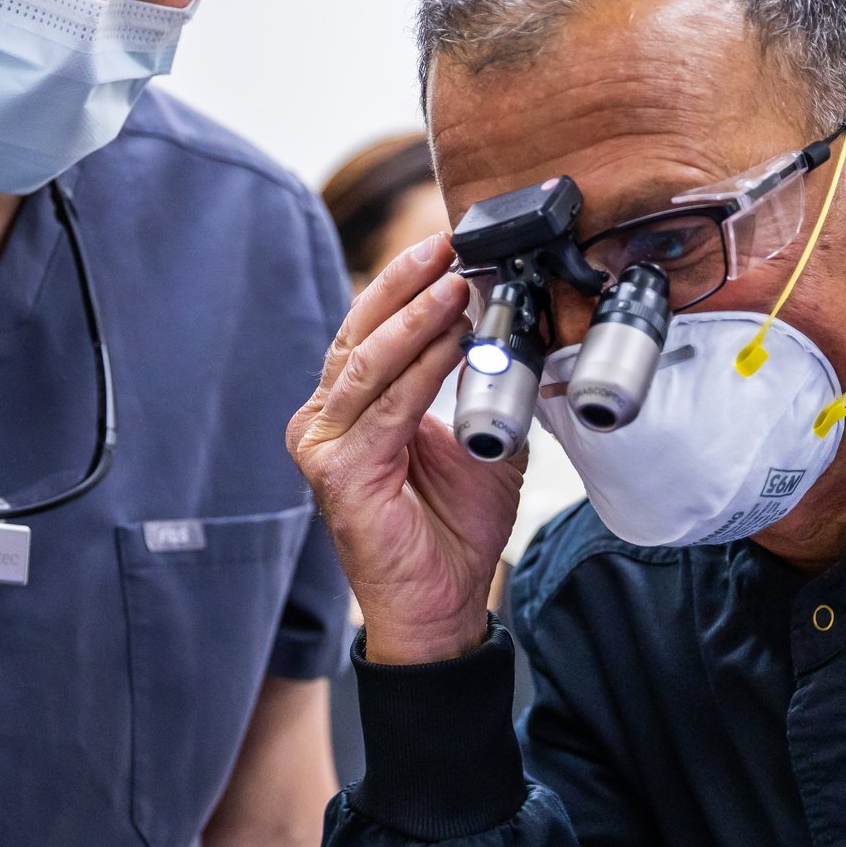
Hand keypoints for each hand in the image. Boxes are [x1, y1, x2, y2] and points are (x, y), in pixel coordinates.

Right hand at [286, 233, 521, 663]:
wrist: (441, 603)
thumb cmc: (452, 526)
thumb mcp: (479, 437)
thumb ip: (486, 385)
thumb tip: (520, 326)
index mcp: (351, 406)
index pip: (371, 328)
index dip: (406, 284)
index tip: (448, 244)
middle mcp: (327, 419)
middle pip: (359, 332)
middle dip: (405, 283)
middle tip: (446, 243)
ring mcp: (325, 446)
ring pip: (369, 363)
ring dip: (414, 318)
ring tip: (453, 282)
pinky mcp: (336, 473)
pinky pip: (385, 408)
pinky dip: (421, 370)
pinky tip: (452, 340)